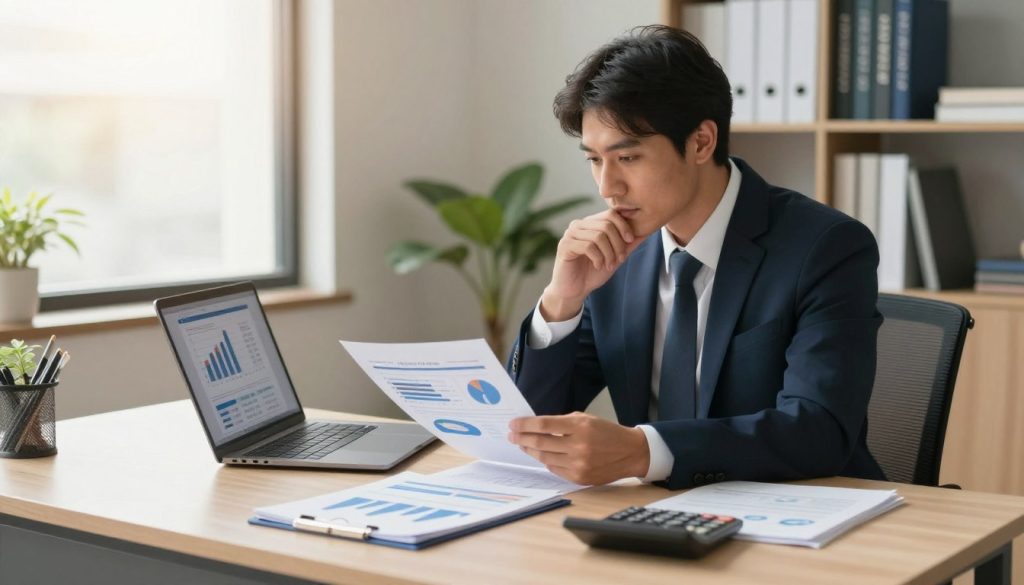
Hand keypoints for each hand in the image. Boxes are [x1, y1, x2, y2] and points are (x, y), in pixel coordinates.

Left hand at [508, 412, 649, 484]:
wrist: (631, 452)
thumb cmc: (607, 432)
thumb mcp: (586, 419)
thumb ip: (562, 423)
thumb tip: (535, 427)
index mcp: (580, 426)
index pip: (544, 425)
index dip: (525, 425)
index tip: (513, 424)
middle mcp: (579, 446)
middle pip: (541, 443)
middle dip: (522, 438)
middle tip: (512, 435)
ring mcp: (579, 464)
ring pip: (545, 458)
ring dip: (530, 451)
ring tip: (522, 445)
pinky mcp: (580, 478)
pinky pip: (555, 469)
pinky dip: (546, 461)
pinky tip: (540, 455)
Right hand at [540, 210, 641, 320]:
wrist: (574, 290)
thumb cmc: (592, 273)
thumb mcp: (615, 257)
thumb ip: (628, 244)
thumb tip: (646, 231)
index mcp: (590, 223)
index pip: (611, 214)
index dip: (624, 226)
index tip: (630, 241)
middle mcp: (579, 225)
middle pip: (606, 225)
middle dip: (618, 244)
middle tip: (621, 259)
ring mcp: (570, 234)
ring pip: (599, 236)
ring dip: (609, 253)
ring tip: (609, 265)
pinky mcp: (565, 246)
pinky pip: (588, 246)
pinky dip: (598, 258)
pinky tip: (598, 266)